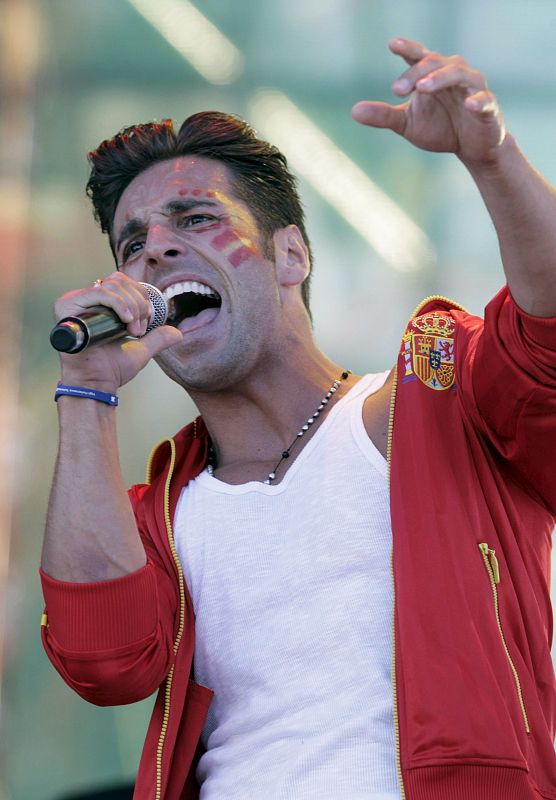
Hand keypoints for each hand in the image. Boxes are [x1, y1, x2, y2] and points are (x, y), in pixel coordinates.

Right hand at [53, 272, 181, 390]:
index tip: (146, 321)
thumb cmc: (111, 369)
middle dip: (138, 302)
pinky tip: (126, 320)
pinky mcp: (66, 308)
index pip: (123, 282)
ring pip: (111, 286)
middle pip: (118, 281)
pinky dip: (118, 303)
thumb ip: (156, 339)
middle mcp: (84, 300)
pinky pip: (98, 293)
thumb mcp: (140, 349)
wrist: (96, 384)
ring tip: (132, 330)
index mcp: (98, 304)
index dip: (140, 296)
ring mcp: (74, 302)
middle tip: (139, 329)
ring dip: (130, 306)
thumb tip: (178, 333)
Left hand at [352, 38, 505, 164]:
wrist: (471, 148)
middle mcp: (452, 73)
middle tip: (397, 90)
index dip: (407, 48)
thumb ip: (384, 115)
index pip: (418, 56)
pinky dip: (477, 101)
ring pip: (458, 73)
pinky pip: (484, 99)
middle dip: (415, 74)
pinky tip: (469, 105)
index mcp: (431, 75)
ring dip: (440, 79)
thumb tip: (354, 112)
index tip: (392, 44)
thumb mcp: (407, 124)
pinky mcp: (488, 106)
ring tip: (423, 88)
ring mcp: (472, 87)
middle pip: (433, 63)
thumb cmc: (440, 128)